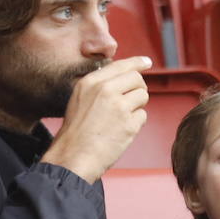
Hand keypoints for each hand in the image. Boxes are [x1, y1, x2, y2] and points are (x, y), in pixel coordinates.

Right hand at [41, 56, 150, 182]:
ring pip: (143, 95)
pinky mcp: (129, 123)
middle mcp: (105, 90)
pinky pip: (143, 115)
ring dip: (137, 106)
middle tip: (129, 102)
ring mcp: (119, 106)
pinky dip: (136, 123)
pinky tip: (121, 131)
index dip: (137, 63)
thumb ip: (100, 86)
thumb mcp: (80, 99)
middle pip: (137, 79)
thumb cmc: (76, 131)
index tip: (146, 62)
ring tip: (120, 118)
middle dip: (138, 89)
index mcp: (91, 82)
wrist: (73, 156)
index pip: (120, 65)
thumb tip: (125, 77)